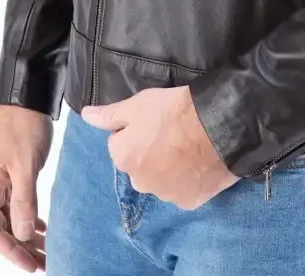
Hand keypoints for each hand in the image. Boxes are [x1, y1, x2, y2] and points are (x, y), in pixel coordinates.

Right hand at [0, 105, 52, 270]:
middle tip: (42, 263)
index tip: (30, 265)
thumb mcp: (26, 165)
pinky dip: (25, 216)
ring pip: (7, 216)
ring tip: (44, 251)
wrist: (25, 95)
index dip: (10, 251)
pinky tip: (39, 226)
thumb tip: (22, 235)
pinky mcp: (5, 172)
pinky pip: (12, 202)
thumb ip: (24, 201)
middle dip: (19, 247)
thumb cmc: (23, 125)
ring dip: (23, 234)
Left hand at [80, 85, 239, 209]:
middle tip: (170, 133)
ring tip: (187, 146)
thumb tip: (85, 115)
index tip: (153, 121)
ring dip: (167, 167)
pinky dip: (186, 179)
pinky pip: (181, 190)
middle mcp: (139, 182)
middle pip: (138, 165)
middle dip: (149, 152)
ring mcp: (165, 195)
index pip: (119, 144)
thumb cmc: (175, 110)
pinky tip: (197, 162)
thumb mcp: (139, 104)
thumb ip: (110, 114)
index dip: (136, 130)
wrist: (218, 127)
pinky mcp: (188, 202)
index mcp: (123, 157)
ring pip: (159, 179)